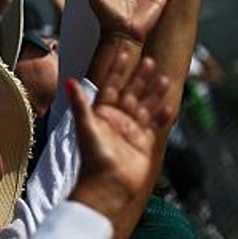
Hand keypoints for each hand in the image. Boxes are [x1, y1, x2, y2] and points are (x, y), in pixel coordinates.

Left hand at [69, 52, 174, 211]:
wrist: (108, 185)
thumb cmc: (94, 157)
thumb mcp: (86, 126)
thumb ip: (80, 103)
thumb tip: (68, 80)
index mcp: (101, 114)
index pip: (110, 86)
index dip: (117, 70)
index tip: (125, 52)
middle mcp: (116, 120)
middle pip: (130, 93)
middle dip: (139, 78)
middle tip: (150, 60)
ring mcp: (131, 131)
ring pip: (145, 106)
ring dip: (154, 93)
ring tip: (163, 77)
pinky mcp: (144, 143)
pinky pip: (155, 125)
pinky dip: (161, 115)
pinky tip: (170, 104)